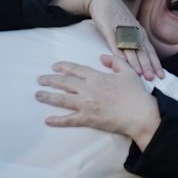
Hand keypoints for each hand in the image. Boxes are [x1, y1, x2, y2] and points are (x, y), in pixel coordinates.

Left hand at [36, 56, 160, 149]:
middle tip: (40, 80)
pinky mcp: (87, 118)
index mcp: (97, 76)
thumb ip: (114, 61)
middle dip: (50, 80)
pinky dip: (57, 120)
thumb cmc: (136, 93)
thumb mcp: (128, 72)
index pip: (75, 69)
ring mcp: (86, 104)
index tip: (54, 66)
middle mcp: (88, 88)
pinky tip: (48, 120)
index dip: (63, 67)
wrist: (140, 113)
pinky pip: (69, 119)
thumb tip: (102, 56)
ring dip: (48, 97)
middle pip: (64, 82)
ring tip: (38, 95)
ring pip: (62, 99)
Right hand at [51, 0, 163, 79]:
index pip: (150, 50)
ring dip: (135, 62)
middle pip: (142, 51)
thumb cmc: (116, 15)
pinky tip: (122, 61)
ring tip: (139, 74)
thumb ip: (134, 40)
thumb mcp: (129, 28)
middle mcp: (133, 32)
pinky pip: (115, 42)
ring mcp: (122, 30)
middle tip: (153, 79)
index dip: (155, 63)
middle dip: (148, 66)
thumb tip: (140, 56)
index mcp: (139, 32)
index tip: (161, 75)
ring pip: (130, 49)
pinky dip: (119, 52)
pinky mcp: (109, 28)